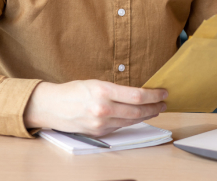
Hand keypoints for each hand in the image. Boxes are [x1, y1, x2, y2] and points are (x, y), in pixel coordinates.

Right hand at [23, 80, 166, 136]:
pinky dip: (132, 121)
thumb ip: (116, 90)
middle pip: (137, 111)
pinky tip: (138, 116)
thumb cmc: (74, 91)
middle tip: (164, 102)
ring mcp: (101, 124)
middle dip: (154, 107)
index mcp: (103, 91)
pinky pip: (120, 127)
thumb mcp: (96, 83)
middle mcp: (103, 109)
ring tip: (155, 109)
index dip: (153, 95)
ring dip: (146, 115)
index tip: (163, 92)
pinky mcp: (99, 133)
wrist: (52, 106)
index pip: (136, 96)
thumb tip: (139, 93)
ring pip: (131, 121)